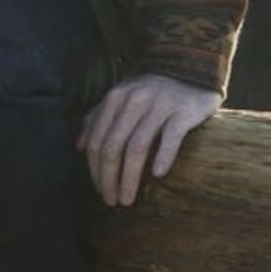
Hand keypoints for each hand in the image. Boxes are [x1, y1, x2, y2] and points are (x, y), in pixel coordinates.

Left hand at [77, 74, 221, 206]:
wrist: (192, 69)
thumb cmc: (152, 92)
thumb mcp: (121, 99)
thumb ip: (97, 118)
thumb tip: (78, 147)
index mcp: (115, 98)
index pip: (97, 140)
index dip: (95, 169)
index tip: (100, 191)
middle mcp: (134, 100)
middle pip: (113, 146)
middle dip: (109, 178)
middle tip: (112, 201)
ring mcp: (159, 105)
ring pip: (137, 146)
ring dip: (130, 177)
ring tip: (128, 199)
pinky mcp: (183, 111)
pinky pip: (171, 136)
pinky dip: (163, 156)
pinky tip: (158, 174)